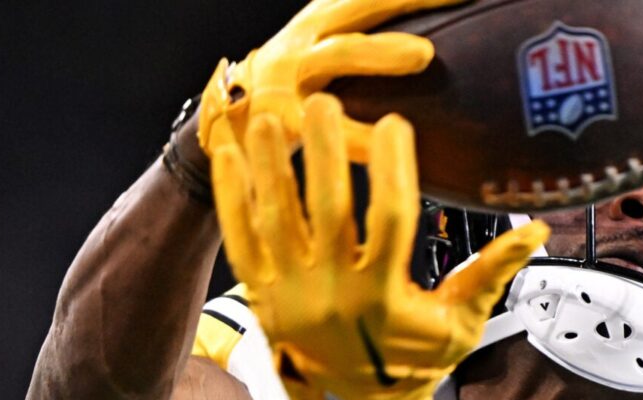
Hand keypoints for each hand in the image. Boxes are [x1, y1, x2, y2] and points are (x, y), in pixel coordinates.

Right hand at [196, 0, 461, 160]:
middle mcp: (304, 41)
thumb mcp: (317, 46)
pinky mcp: (279, 120)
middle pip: (357, 7)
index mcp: (318, 22)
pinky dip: (358, 137)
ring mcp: (289, 77)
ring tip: (423, 54)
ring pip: (339, 54)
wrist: (219, 121)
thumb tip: (420, 35)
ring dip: (381, 50)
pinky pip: (328, 128)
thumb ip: (358, 36)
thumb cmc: (284, 85)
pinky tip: (386, 144)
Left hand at [211, 94, 548, 399]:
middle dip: (325, 153)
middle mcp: (332, 296)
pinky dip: (232, 196)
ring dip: (272, 165)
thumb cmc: (412, 364)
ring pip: (276, 219)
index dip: (396, 168)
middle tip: (324, 103)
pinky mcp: (260, 296)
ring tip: (271, 117)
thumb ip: (490, 273)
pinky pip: (240, 239)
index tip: (395, 124)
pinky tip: (229, 155)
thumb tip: (536, 229)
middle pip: (328, 210)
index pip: (391, 220)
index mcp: (382, 298)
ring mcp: (290, 295)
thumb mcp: (459, 325)